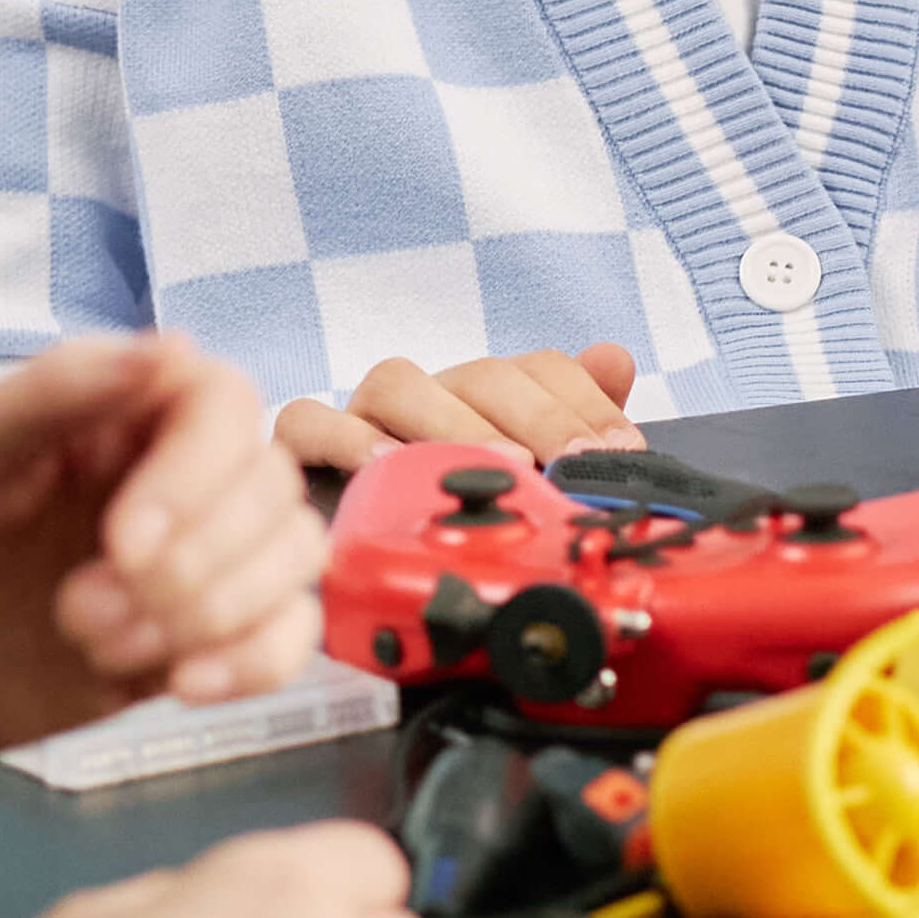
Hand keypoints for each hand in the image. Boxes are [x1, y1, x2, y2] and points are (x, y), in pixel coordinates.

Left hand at [0, 334, 325, 774]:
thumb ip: (54, 393)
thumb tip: (169, 346)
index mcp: (116, 411)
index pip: (227, 404)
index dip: (198, 474)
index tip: (127, 542)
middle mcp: (170, 476)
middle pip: (273, 488)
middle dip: (198, 563)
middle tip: (83, 607)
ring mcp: (191, 562)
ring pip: (292, 559)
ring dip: (212, 614)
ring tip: (96, 642)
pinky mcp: (195, 640)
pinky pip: (286, 640)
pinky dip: (255, 663)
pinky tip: (182, 686)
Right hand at [272, 343, 641, 481]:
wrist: (348, 559)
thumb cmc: (442, 513)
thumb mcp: (525, 473)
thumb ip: (573, 415)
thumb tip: (615, 358)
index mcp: (483, 400)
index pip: (538, 367)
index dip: (584, 400)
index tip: (618, 450)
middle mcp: (426, 398)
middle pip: (479, 375)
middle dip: (537, 416)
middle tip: (569, 463)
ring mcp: (363, 418)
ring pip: (397, 383)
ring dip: (455, 422)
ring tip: (499, 464)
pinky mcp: (300, 447)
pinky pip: (307, 422)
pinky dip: (344, 436)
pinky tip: (386, 465)